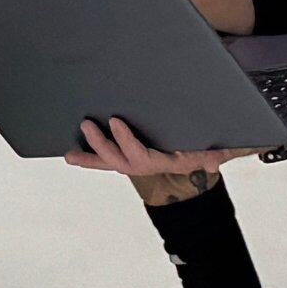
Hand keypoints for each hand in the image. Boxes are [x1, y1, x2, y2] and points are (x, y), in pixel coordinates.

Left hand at [65, 117, 236, 182]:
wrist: (198, 157)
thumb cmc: (203, 148)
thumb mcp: (213, 150)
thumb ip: (217, 153)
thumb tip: (214, 162)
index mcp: (164, 162)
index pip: (140, 156)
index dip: (126, 141)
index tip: (115, 121)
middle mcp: (146, 165)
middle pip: (119, 162)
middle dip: (101, 145)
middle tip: (87, 124)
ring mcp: (135, 163)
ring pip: (109, 163)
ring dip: (89, 158)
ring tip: (69, 154)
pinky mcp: (128, 158)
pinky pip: (107, 162)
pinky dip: (90, 159)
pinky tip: (71, 154)